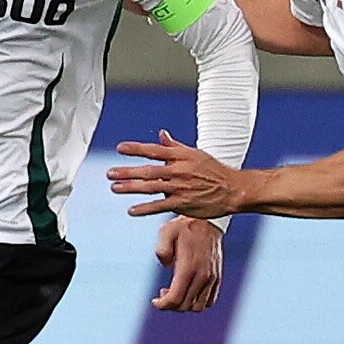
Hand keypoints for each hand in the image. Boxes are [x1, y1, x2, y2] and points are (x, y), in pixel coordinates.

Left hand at [109, 131, 249, 219]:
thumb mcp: (196, 154)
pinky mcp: (184, 204)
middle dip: (127, 171)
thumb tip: (161, 134)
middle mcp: (180, 171)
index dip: (136, 149)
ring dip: (131, 188)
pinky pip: (160, 206)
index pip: (155, 150)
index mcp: (182, 156)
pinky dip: (145, 208)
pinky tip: (132, 210)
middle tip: (110, 173)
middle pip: (148, 170)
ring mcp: (181, 188)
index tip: (120, 148)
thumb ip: (174, 146)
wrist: (234, 189)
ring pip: (151, 187)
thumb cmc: (215, 171)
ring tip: (115, 188)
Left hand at [148, 216, 224, 311]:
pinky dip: (198, 302)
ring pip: (198, 307)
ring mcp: (212, 278)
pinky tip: (189, 291)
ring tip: (176, 292)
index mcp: (188, 267)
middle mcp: (202, 276)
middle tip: (163, 292)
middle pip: (185, 306)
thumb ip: (161, 251)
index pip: (175, 299)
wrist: (208, 221)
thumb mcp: (166, 232)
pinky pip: (210, 301)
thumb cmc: (184, 227)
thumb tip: (166, 266)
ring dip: (185, 305)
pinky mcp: (217, 277)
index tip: (155, 301)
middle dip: (170, 305)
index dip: (162, 305)